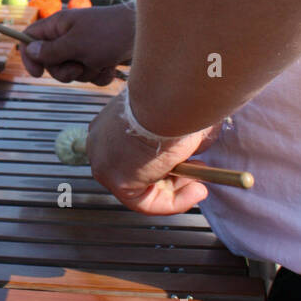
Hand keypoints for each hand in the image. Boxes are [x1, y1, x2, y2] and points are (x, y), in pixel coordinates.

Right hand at [22, 5, 135, 84]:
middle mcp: (69, 36)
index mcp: (59, 26)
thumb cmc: (108, 34)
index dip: (29, 56)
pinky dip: (101, 74)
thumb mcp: (75, 44)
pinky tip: (111, 65)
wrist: (144, 33)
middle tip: (79, 65)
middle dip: (65, 70)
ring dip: (86, 72)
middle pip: (52, 63)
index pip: (31, 38)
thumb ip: (51, 51)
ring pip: (73, 72)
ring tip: (101, 60)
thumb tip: (30, 50)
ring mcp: (85, 49)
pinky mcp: (100, 58)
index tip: (37, 73)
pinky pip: (91, 75)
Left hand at [86, 96, 212, 215]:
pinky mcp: (117, 180)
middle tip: (197, 170)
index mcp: (110, 122)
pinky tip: (197, 191)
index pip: (132, 150)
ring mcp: (105, 162)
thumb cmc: (174, 99)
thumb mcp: (175, 115)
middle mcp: (101, 143)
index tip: (188, 157)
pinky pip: (146, 202)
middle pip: (136, 171)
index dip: (164, 159)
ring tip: (199, 184)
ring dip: (176, 190)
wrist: (169, 98)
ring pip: (141, 188)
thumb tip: (195, 145)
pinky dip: (174, 202)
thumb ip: (178, 133)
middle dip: (171, 175)